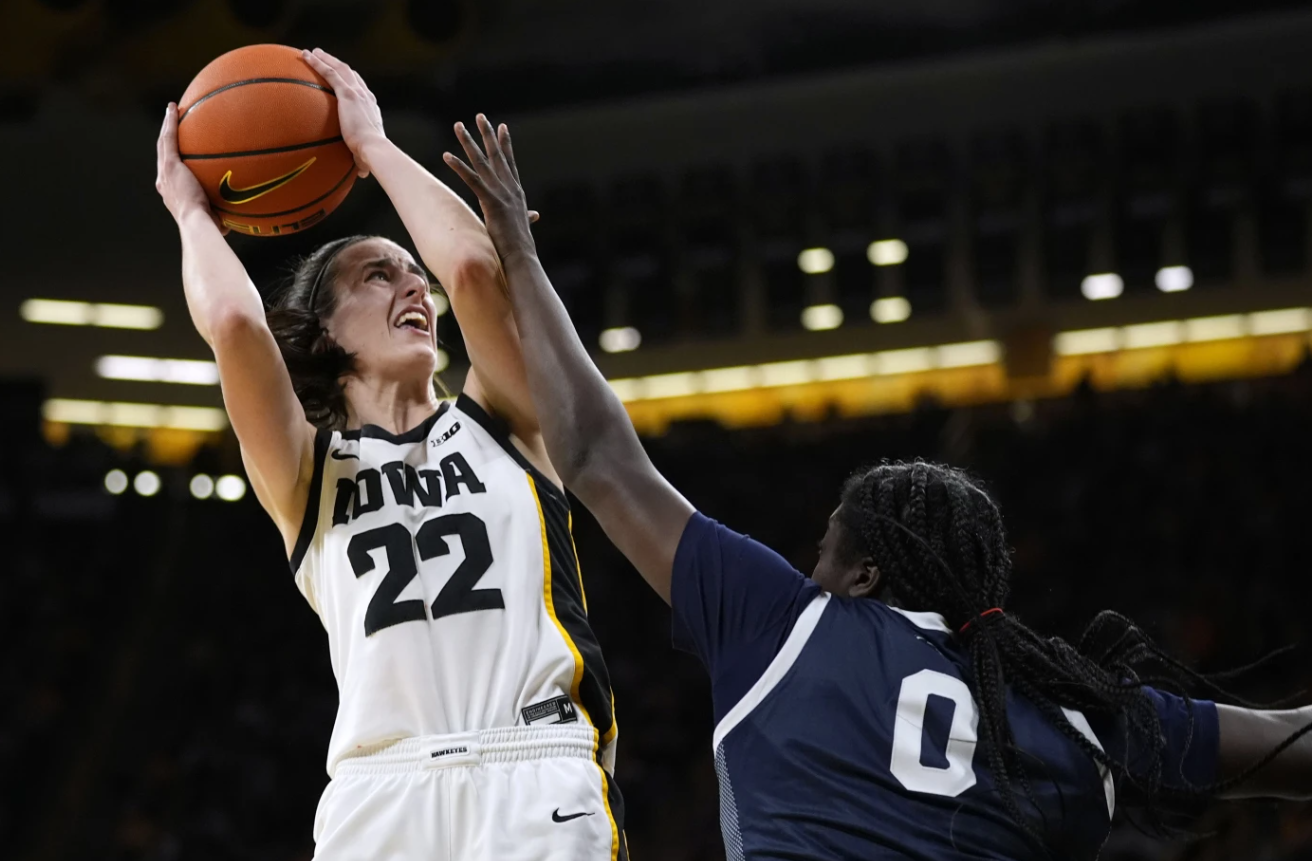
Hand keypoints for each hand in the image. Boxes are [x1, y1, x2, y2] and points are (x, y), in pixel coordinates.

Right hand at [155, 102, 227, 233]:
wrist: (198, 225)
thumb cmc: (210, 229)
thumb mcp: (215, 220)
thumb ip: (221, 216)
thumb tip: (235, 220)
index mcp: (171, 193)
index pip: (170, 172)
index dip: (171, 159)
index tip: (177, 152)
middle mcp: (164, 181)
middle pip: (163, 154)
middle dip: (166, 138)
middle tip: (171, 123)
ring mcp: (165, 173)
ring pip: (163, 143)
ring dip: (166, 125)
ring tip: (172, 110)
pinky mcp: (170, 165)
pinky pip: (169, 139)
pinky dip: (170, 122)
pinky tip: (174, 108)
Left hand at [302, 48, 384, 177]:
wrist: (374, 150)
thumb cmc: (372, 157)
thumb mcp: (366, 156)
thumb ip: (362, 161)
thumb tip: (363, 173)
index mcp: (371, 110)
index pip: (362, 91)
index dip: (353, 83)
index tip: (344, 80)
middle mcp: (366, 97)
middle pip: (351, 74)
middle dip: (338, 65)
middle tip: (325, 59)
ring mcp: (357, 93)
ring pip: (340, 69)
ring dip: (326, 59)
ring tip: (313, 53)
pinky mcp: (348, 94)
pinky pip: (330, 73)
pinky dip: (318, 63)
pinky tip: (306, 56)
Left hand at [443, 115, 537, 260]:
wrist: (522, 258)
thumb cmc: (521, 247)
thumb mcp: (523, 226)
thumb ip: (526, 217)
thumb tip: (534, 216)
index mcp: (517, 193)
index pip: (509, 163)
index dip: (505, 144)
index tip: (502, 127)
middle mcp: (510, 188)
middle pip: (496, 155)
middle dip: (487, 134)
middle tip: (479, 116)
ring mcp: (501, 193)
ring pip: (482, 162)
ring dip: (468, 142)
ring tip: (458, 126)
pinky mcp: (491, 202)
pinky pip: (471, 179)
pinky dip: (458, 166)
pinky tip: (446, 155)